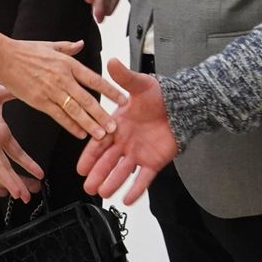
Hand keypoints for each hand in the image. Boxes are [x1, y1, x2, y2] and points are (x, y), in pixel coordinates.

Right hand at [0, 30, 125, 140]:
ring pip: (75, 111)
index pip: (94, 79)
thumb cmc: (26, 50)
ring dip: (89, 124)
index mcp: (68, 64)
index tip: (123, 99)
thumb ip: (68, 47)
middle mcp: (63, 78)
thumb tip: (81, 44)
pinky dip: (70, 125)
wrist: (4, 58)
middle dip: (102, 114)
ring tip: (102, 135)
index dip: (110, 90)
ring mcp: (51, 91)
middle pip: (87, 99)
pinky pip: (58, 116)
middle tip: (115, 126)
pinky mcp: (39, 101)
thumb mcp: (51, 45)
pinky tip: (80, 134)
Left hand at [0, 84, 44, 201]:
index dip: (29, 164)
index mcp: (0, 134)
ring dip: (6, 180)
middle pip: (7, 167)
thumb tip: (28, 88)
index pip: (18, 153)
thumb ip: (12, 93)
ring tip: (15, 192)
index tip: (39, 175)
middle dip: (18, 182)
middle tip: (27, 196)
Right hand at [77, 59, 176, 204]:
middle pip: (108, 162)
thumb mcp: (140, 85)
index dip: (90, 155)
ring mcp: (139, 154)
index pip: (99, 143)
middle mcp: (125, 142)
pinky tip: (128, 199)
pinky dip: (136, 189)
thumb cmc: (160, 95)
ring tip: (103, 193)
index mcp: (117, 125)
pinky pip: (144, 179)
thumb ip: (124, 78)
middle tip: (88, 186)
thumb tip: (111, 62)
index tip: (80, 167)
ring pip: (122, 172)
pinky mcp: (154, 162)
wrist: (182, 105)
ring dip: (113, 182)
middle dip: (97, 174)